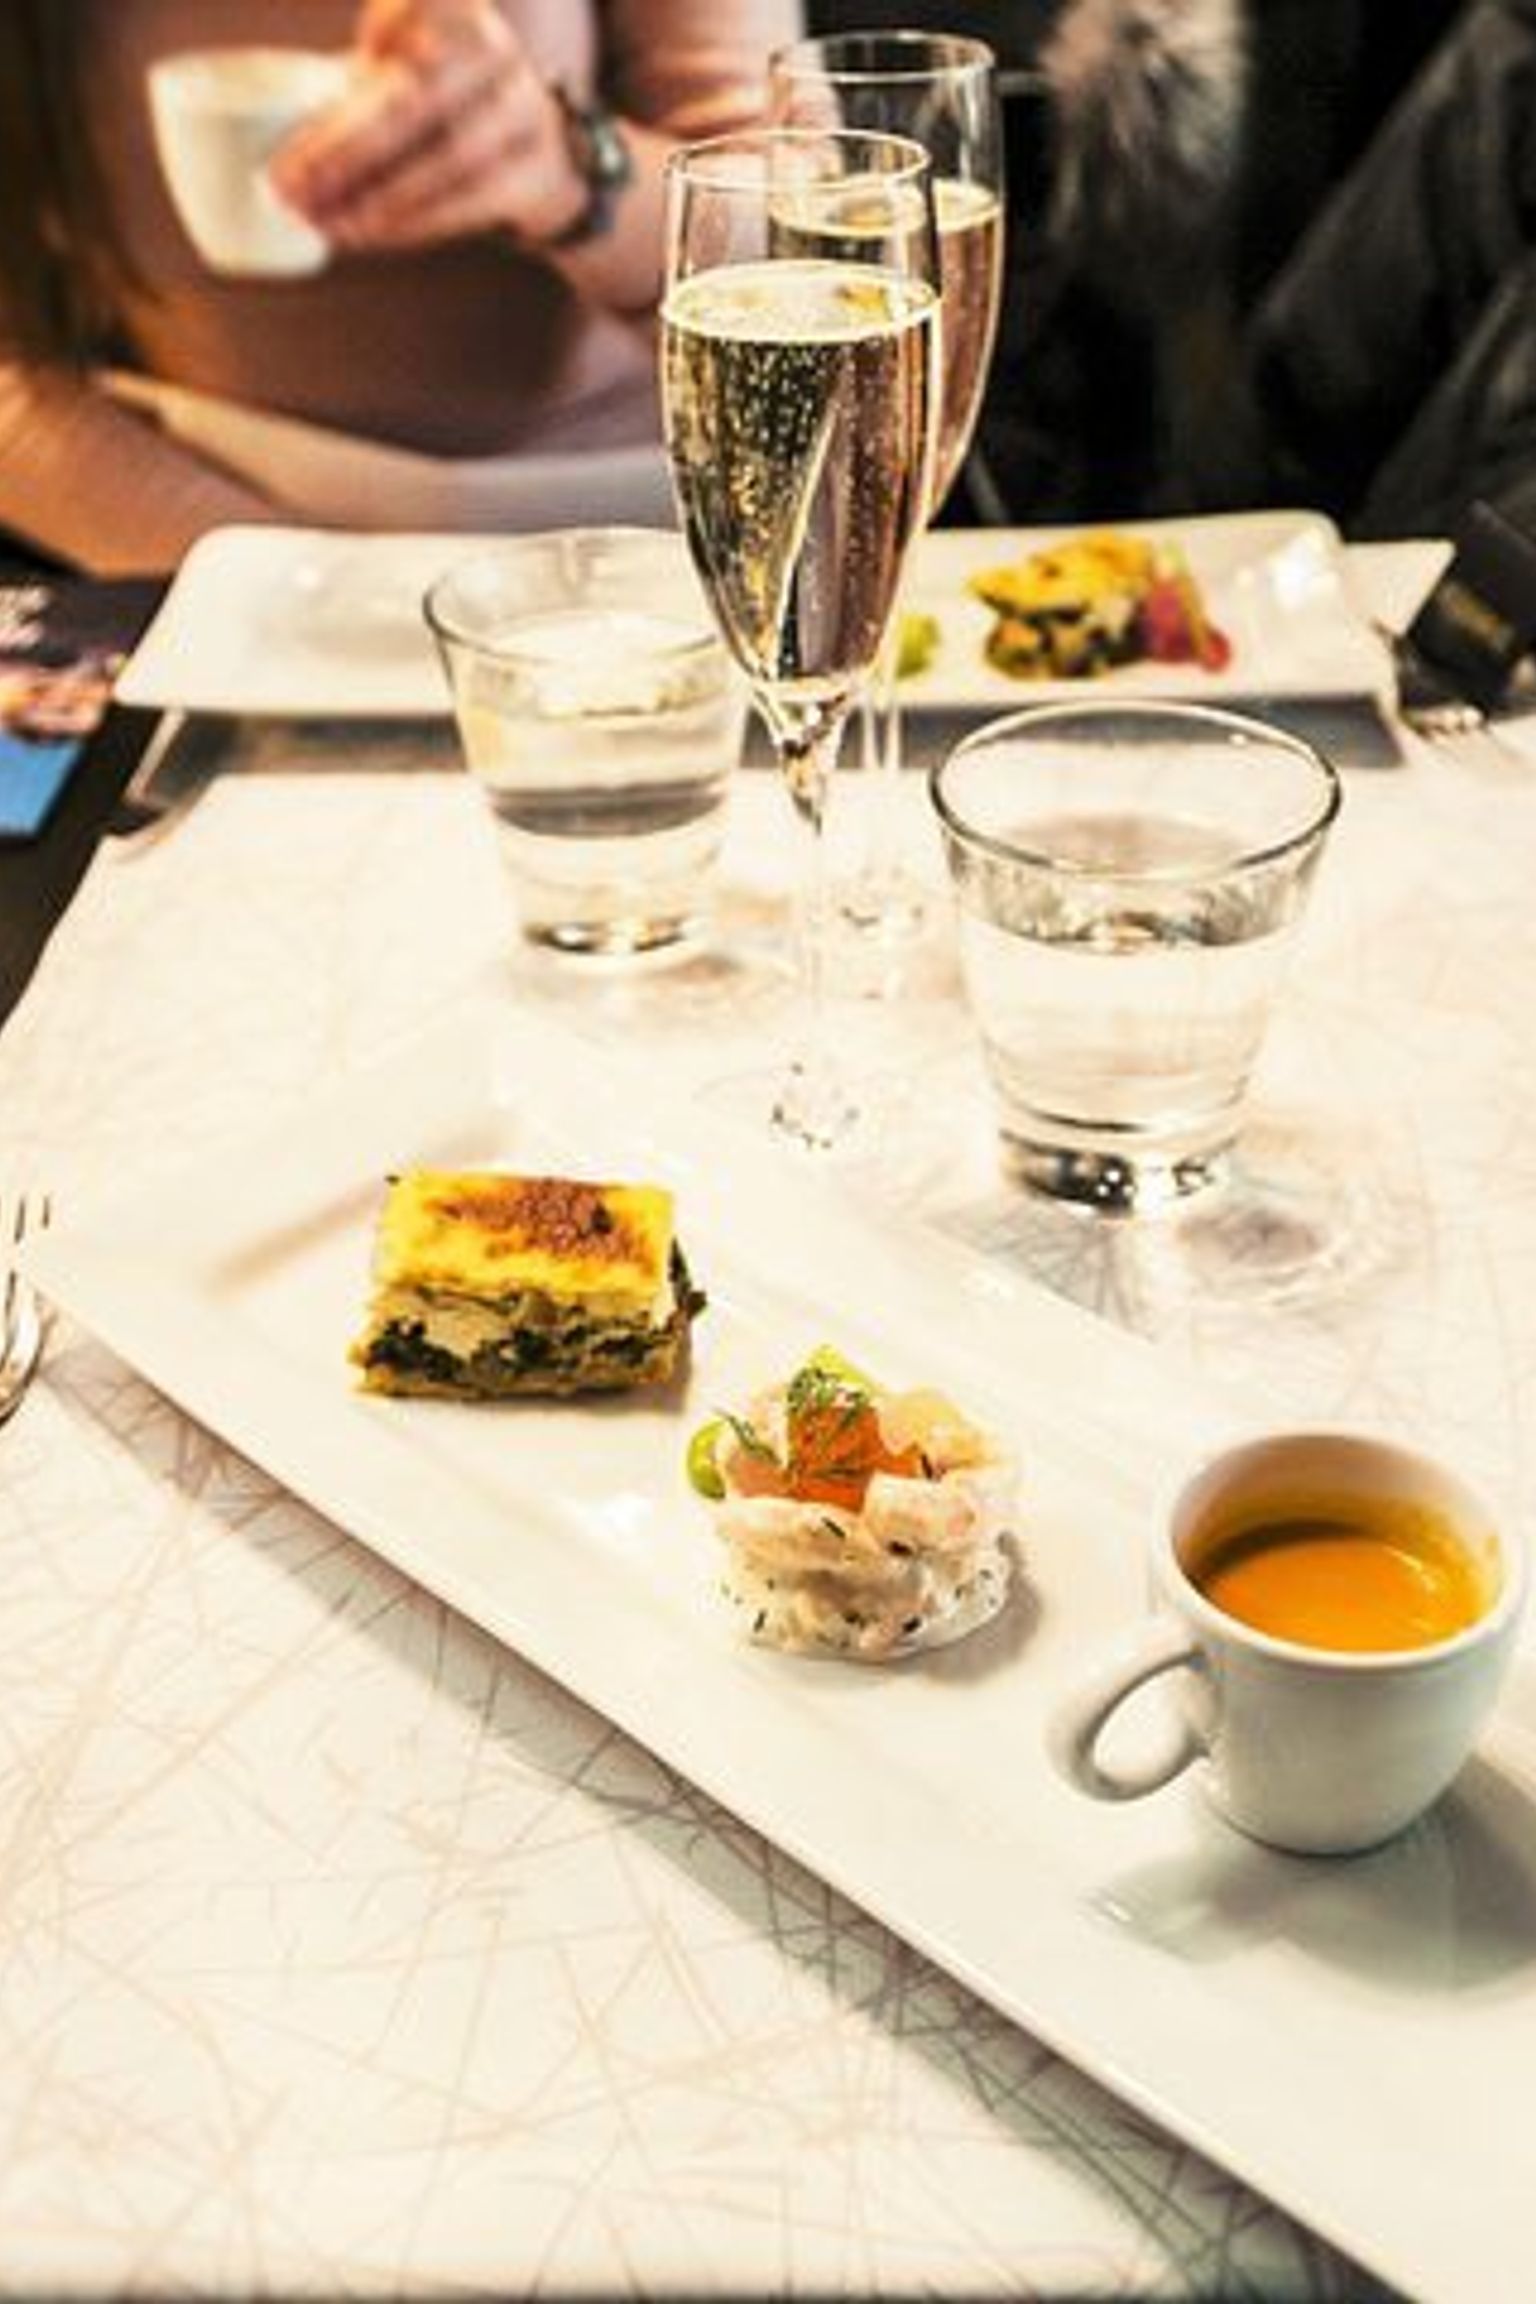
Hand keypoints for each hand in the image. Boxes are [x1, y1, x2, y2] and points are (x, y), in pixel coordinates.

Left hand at [271, 0, 589, 251]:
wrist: (550, 164)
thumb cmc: (452, 112)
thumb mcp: (412, 75)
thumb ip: (360, 87)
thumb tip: (283, 157)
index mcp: (461, 12)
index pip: (418, 11)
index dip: (390, 29)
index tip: (363, 54)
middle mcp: (497, 54)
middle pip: (413, 101)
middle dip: (343, 147)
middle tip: (289, 182)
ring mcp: (522, 114)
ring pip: (441, 159)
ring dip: (374, 196)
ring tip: (321, 220)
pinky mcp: (533, 175)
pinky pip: (465, 203)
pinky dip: (409, 222)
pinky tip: (367, 234)